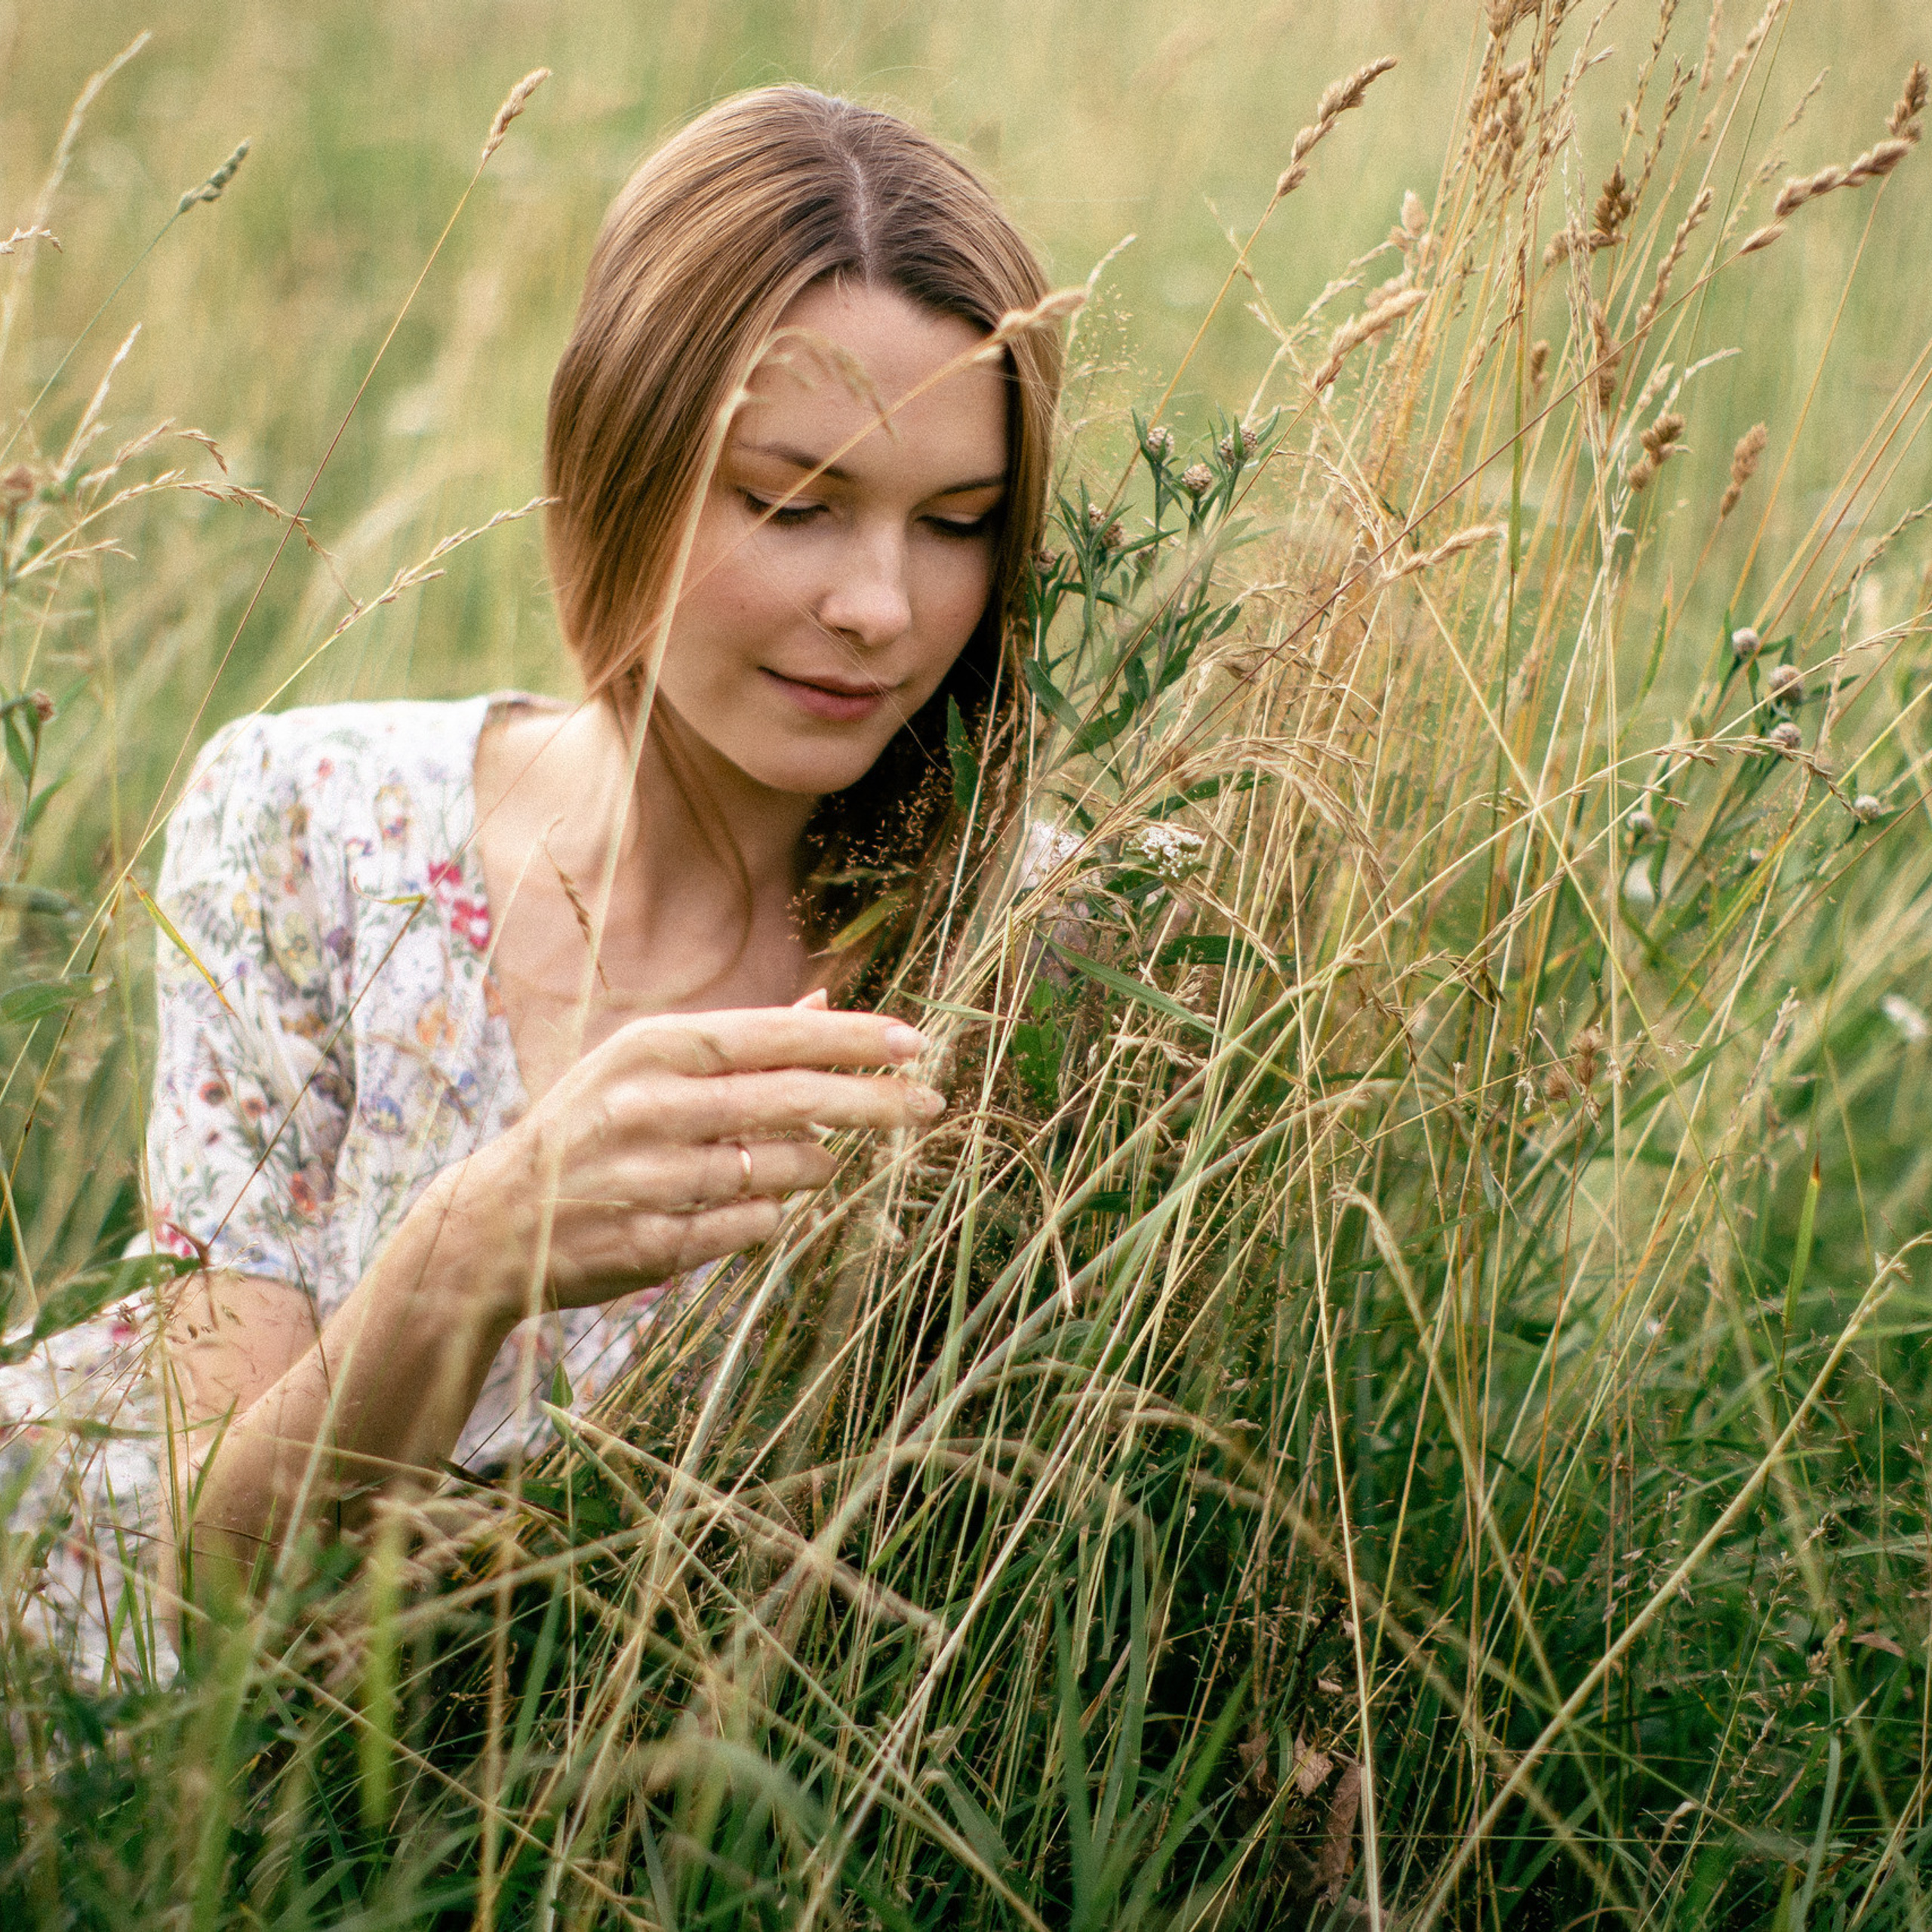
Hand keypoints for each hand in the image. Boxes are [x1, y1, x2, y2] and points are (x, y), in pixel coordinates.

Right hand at [446, 999, 940, 1320]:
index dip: (851, 1039)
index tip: (914, 1043)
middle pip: (794, 1101)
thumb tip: (825, 1002)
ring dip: (815, 1165)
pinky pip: (754, 1227)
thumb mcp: (647, 1064)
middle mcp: (650, 1106)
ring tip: (811, 1160)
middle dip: (874, 1101)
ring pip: (783, 1170)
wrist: (494, 1223)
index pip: (775, 1036)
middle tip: (929, 1103)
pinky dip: (769, 1214)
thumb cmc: (590, 1127)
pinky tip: (747, 1204)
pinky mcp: (654, 1243)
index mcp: (652, 1049)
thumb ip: (739, 1039)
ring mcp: (651, 1178)